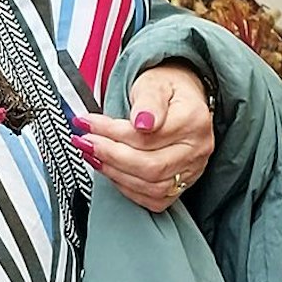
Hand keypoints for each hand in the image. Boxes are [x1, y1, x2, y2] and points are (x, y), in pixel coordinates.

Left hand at [72, 63, 214, 212]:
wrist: (181, 99)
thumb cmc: (166, 90)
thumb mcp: (154, 83)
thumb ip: (148, 101)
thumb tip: (142, 122)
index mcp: (193, 121)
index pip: (147, 136)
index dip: (112, 132)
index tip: (87, 123)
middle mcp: (196, 149)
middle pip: (150, 166)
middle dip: (110, 155)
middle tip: (85, 141)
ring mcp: (192, 170)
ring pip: (152, 186)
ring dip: (115, 172)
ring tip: (92, 154)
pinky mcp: (183, 185)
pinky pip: (154, 199)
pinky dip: (127, 187)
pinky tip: (110, 170)